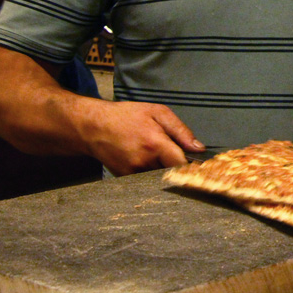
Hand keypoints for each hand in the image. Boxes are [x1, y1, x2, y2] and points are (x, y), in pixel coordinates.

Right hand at [76, 99, 203, 174]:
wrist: (94, 127)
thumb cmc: (127, 116)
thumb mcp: (157, 112)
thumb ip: (180, 131)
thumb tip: (199, 148)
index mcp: (155, 144)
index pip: (182, 164)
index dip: (192, 165)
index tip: (198, 164)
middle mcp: (144, 162)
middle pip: (171, 172)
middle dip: (177, 166)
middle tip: (177, 156)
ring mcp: (133, 173)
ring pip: (159, 177)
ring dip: (163, 169)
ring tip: (157, 154)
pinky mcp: (125, 179)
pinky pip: (146, 179)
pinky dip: (150, 172)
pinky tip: (146, 159)